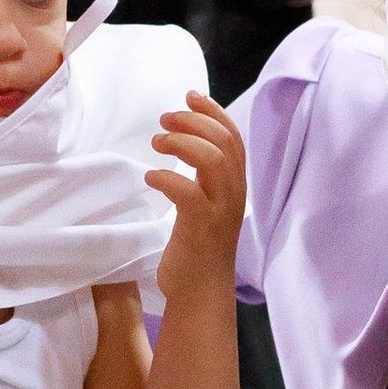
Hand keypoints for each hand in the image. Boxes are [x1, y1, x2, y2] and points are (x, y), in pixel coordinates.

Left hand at [148, 94, 246, 308]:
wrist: (200, 293)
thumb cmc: (196, 247)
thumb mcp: (204, 203)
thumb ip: (203, 176)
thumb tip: (184, 141)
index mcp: (235, 186)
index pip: (234, 138)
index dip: (214, 112)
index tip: (190, 95)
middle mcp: (234, 195)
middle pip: (225, 143)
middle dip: (195, 121)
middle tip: (165, 119)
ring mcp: (220, 212)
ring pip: (214, 161)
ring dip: (183, 143)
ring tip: (157, 142)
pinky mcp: (202, 229)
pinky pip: (189, 193)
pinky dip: (169, 179)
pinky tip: (151, 177)